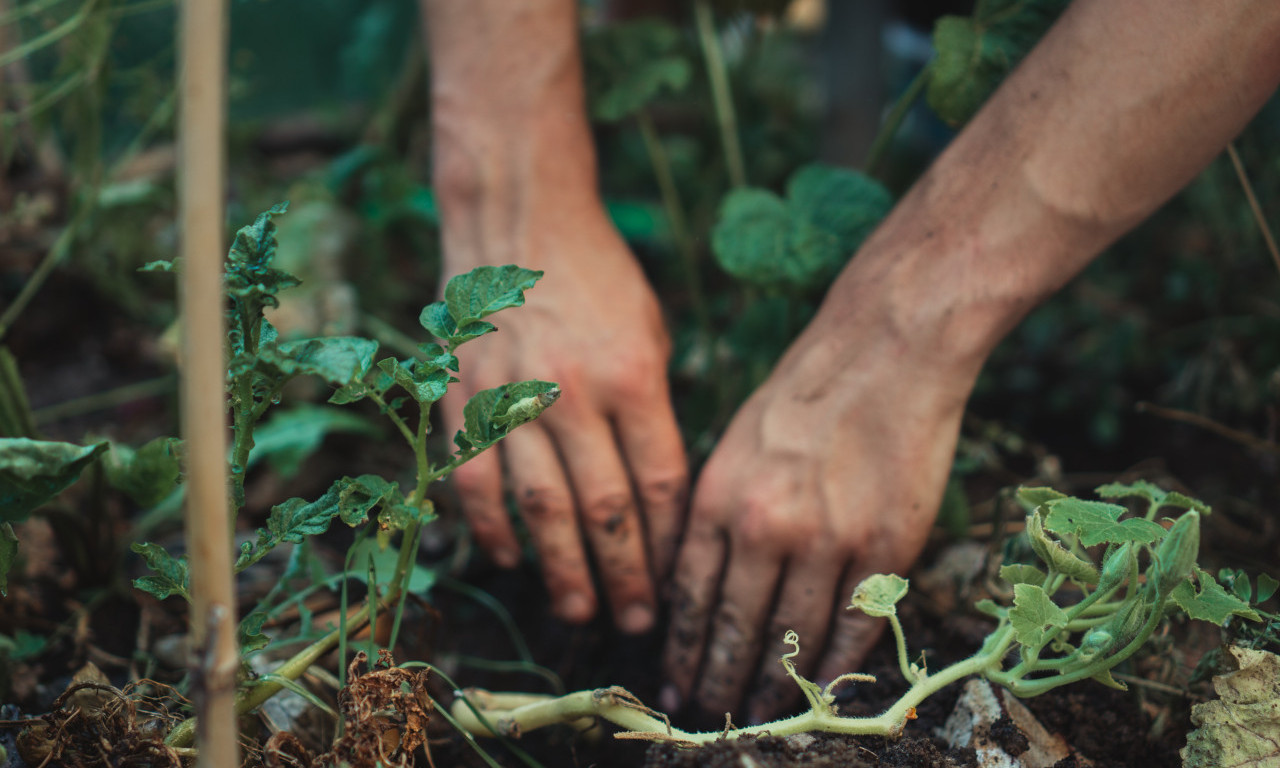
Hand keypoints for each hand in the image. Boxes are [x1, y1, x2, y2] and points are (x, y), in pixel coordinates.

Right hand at [441, 209, 687, 633]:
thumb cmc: (599, 277)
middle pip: (605, 509)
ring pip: (540, 508)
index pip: (659, 483)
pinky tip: (510, 560)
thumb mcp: (650, 332)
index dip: (669, 542)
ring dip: (561, 569)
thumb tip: (659, 493)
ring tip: (580, 611)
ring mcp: (513, 397)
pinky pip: (477, 479)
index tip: (678, 582)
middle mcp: (574, 394)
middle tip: (636, 624)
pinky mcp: (465, 397)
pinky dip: (492, 527)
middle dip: (625, 576)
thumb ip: (655, 410)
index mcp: (634, 376)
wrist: (518, 220)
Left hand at [662, 295, 974, 721]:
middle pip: (735, 628)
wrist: (886, 349)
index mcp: (718, 496)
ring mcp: (828, 540)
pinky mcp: (885, 547)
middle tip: (709, 712)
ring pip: (793, 638)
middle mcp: (765, 525)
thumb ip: (715, 512)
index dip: (682, 649)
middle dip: (718, 679)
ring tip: (759, 712)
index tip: (675, 682)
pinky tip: (821, 689)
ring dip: (774, 685)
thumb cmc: (805, 390)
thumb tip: (696, 583)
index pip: (690, 596)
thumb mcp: (734, 442)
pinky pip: (854, 627)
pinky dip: (836, 667)